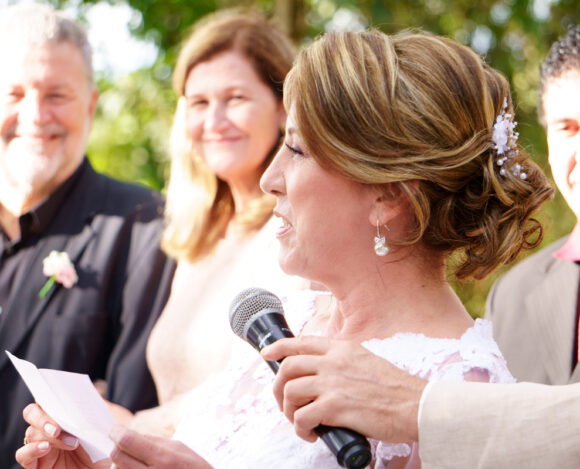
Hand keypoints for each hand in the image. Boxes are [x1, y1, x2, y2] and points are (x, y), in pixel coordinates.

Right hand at [15, 403, 105, 468]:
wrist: (108, 468)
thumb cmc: (106, 446)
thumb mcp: (102, 425)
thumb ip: (91, 411)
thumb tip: (85, 394)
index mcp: (64, 414)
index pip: (48, 398)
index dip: (47, 394)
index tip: (53, 394)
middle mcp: (50, 428)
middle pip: (33, 413)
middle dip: (43, 417)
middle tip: (59, 427)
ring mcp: (42, 445)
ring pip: (31, 433)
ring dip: (47, 435)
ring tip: (69, 442)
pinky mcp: (38, 464)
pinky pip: (23, 455)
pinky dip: (31, 450)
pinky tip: (46, 448)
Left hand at [109, 425, 212, 468]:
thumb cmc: (194, 468)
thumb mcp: (179, 448)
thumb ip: (153, 440)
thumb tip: (129, 434)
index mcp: (163, 457)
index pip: (126, 441)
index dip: (116, 432)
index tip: (115, 430)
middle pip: (116, 456)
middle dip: (117, 448)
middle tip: (124, 446)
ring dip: (120, 465)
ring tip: (134, 462)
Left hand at [261, 336, 425, 443]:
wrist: (415, 406)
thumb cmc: (395, 389)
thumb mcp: (366, 361)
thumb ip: (342, 361)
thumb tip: (320, 372)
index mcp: (342, 349)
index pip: (301, 342)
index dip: (279, 347)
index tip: (267, 354)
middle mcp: (333, 362)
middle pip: (288, 367)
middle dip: (278, 387)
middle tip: (284, 403)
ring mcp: (333, 383)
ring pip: (290, 391)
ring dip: (289, 411)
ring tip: (301, 421)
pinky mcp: (336, 407)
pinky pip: (302, 417)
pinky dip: (301, 428)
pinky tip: (313, 433)